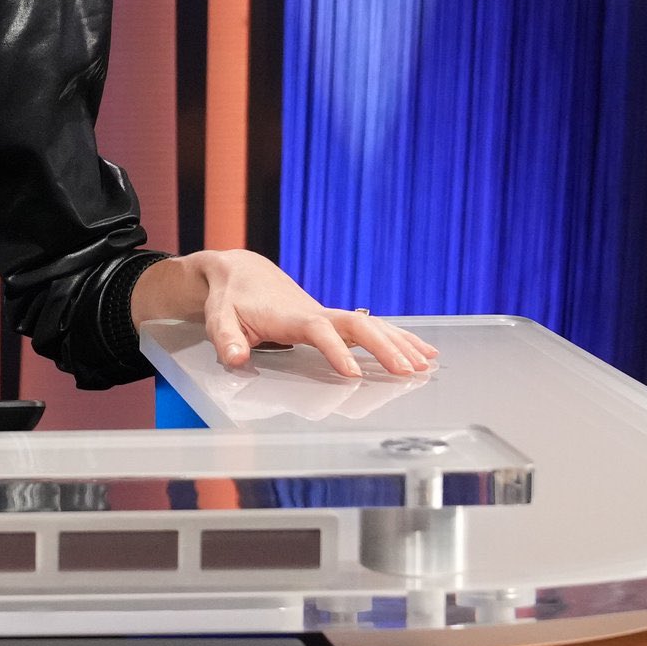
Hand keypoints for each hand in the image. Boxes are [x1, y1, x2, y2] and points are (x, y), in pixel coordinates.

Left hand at [132, 249, 438, 378]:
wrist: (240, 272)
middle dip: (382, 347)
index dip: (335, 350)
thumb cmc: (230, 298)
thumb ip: (227, 339)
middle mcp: (314, 312)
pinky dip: (396, 338)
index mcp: (289, 316)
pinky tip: (421, 351)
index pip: (317, 331)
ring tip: (428, 363)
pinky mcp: (332, 319)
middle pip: (355, 325)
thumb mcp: (218, 318)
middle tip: (407, 371)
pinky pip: (370, 327)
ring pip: (369, 325)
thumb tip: (235, 358)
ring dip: (398, 343)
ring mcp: (327, 314)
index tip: (352, 373)